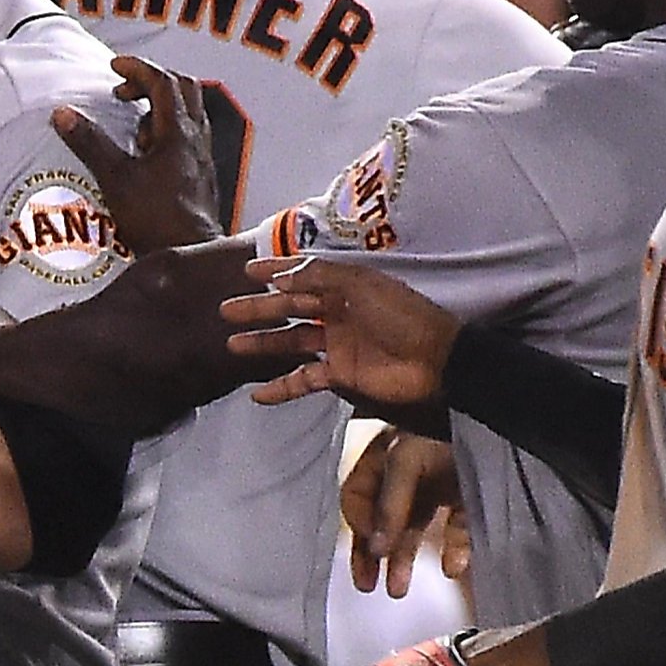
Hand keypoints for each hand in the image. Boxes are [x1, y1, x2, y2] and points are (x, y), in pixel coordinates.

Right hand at [52, 56, 221, 251]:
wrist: (190, 254)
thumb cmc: (155, 218)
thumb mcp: (114, 178)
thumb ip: (89, 143)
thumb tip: (62, 114)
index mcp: (178, 132)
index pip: (163, 82)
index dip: (138, 68)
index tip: (114, 67)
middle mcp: (196, 138)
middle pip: (183, 89)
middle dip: (152, 81)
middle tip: (123, 91)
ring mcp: (202, 156)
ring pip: (188, 112)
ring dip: (159, 107)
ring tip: (131, 124)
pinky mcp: (200, 174)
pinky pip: (187, 136)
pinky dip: (165, 130)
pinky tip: (144, 153)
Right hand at [222, 256, 461, 409]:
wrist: (438, 360)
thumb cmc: (401, 315)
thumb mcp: (361, 285)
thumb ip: (319, 277)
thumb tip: (279, 279)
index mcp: (344, 288)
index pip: (303, 275)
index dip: (276, 271)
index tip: (247, 271)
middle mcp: (337, 313)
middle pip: (290, 309)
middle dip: (259, 309)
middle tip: (227, 311)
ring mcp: (337, 345)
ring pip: (291, 342)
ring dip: (263, 343)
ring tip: (233, 345)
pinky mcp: (341, 375)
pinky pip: (304, 379)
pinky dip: (282, 387)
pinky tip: (258, 394)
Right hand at [342, 426, 465, 596]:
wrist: (507, 422)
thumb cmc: (445, 431)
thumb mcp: (406, 460)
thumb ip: (389, 503)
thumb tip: (373, 546)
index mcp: (384, 457)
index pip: (357, 496)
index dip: (359, 523)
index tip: (369, 549)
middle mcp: (408, 474)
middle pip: (380, 519)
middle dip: (372, 553)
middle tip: (367, 584)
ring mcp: (439, 487)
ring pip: (414, 529)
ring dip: (404, 560)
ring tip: (398, 590)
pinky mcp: (470, 499)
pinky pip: (457, 529)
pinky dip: (455, 549)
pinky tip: (453, 568)